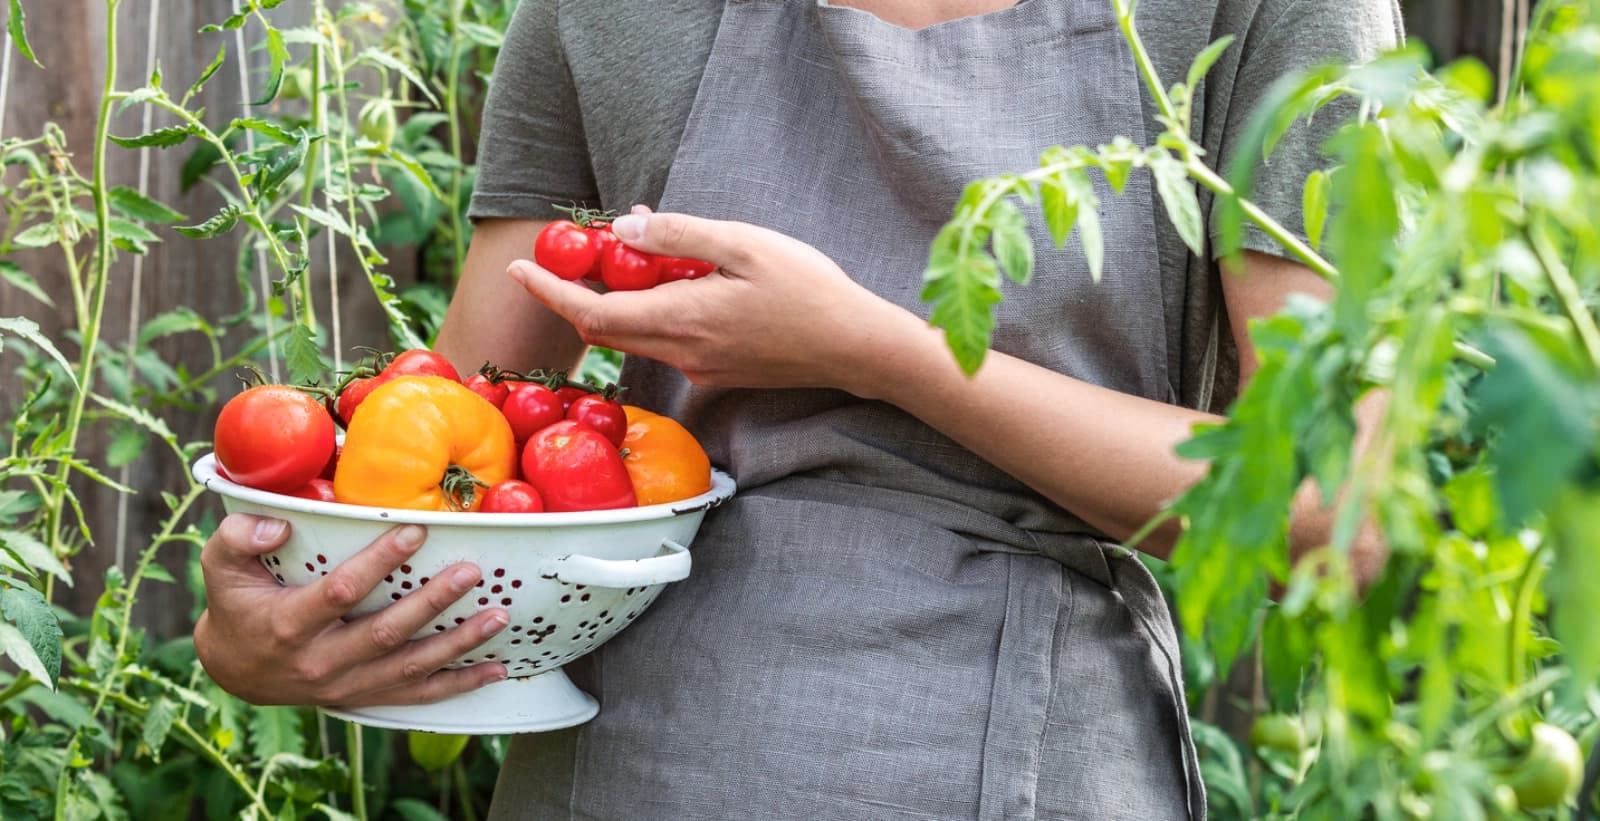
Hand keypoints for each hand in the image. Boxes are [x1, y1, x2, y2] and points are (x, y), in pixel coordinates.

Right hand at [194, 514, 508, 706]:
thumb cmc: (235, 605)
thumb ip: (238, 537)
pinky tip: (497, 668)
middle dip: (433, 602)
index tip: (416, 531)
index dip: (379, 562)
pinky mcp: (366, 697)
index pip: (340, 592)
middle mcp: (320, 662)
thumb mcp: (219, 566)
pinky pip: (418, 696)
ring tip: (498, 617)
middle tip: (471, 572)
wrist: (236, 670)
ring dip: (459, 644)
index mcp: (288, 625)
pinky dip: (460, 684)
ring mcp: (347, 685)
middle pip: (385, 633)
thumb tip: (278, 525)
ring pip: (409, 667)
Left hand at [506, 210, 919, 392]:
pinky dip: (652, 313)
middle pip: (605, 329)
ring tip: (627, 256)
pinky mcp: (718, 373)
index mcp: (680, 319)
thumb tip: (622, 232)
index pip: (593, 313)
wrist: (855, 348)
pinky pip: (667, 342)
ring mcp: (699, 369)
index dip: (550, 293)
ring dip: (618, 301)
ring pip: (636, 335)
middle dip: (576, 294)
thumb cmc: (807, 290)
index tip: (519, 271)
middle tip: (567, 255)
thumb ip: (679, 237)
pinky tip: (677, 283)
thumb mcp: (742, 244)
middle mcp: (680, 353)